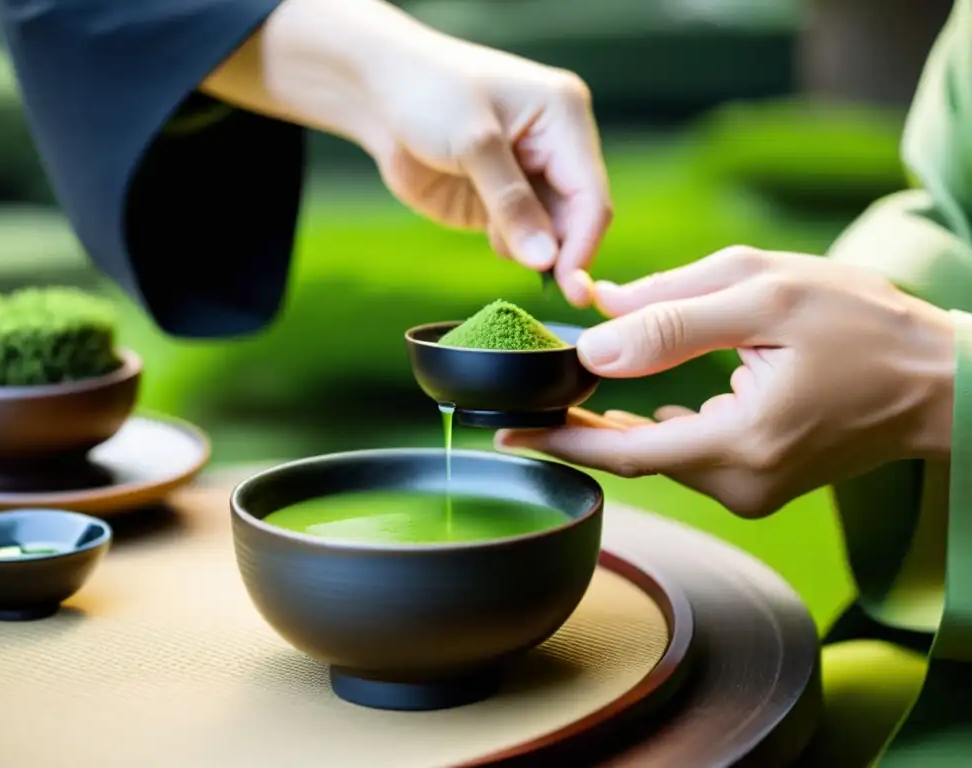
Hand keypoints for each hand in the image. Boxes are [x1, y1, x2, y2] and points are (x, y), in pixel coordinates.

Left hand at [257, 0, 610, 306]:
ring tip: (493, 228)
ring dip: (530, 249)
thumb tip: (546, 260)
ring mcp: (531, 176)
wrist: (378, 94)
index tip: (570, 289)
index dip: (583, 244)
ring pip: (551, 234)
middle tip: (541, 283)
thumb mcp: (473, 143)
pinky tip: (488, 230)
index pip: (590, 195)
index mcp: (564, 117)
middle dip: (559, 253)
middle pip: (578, 218)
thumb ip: (511, 203)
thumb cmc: (427, 95)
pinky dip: (510, 246)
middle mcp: (557, 148)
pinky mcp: (504, 200)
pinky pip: (521, 238)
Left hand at [496, 247, 955, 517]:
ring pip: (657, 453)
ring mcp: (751, 489)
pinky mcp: (759, 481)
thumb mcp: (764, 295)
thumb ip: (671, 317)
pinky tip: (633, 398)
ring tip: (567, 385)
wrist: (942, 380)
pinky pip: (686, 453)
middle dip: (575, 421)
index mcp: (741, 443)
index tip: (506, 431)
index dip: (557, 440)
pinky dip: (652, 424)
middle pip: (632, 454)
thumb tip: (594, 334)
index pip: (621, 451)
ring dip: (612, 419)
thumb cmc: (864, 327)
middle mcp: (741, 484)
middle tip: (528, 392)